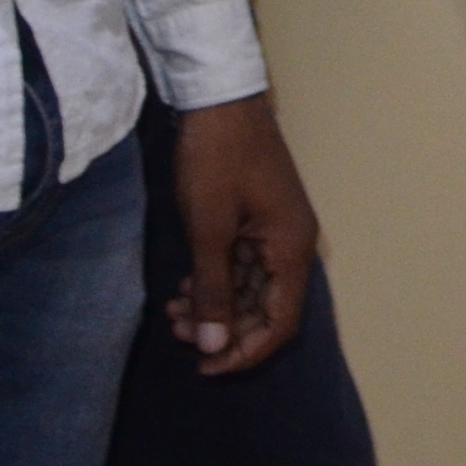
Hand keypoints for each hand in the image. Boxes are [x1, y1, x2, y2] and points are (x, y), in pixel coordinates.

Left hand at [165, 93, 321, 376]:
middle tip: (178, 332)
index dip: (244, 353)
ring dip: (216, 307)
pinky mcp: (258, 220)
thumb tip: (214, 346)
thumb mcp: (209, 229)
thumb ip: (213, 290)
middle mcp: (292, 244)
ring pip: (252, 290)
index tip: (204, 366)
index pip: (279, 323)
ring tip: (173, 310)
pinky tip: (183, 286)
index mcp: (290, 248)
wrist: (219, 99)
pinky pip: (243, 268)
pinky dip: (216, 283)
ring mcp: (276, 231)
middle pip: (267, 310)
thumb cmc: (216, 159)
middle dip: (224, 330)